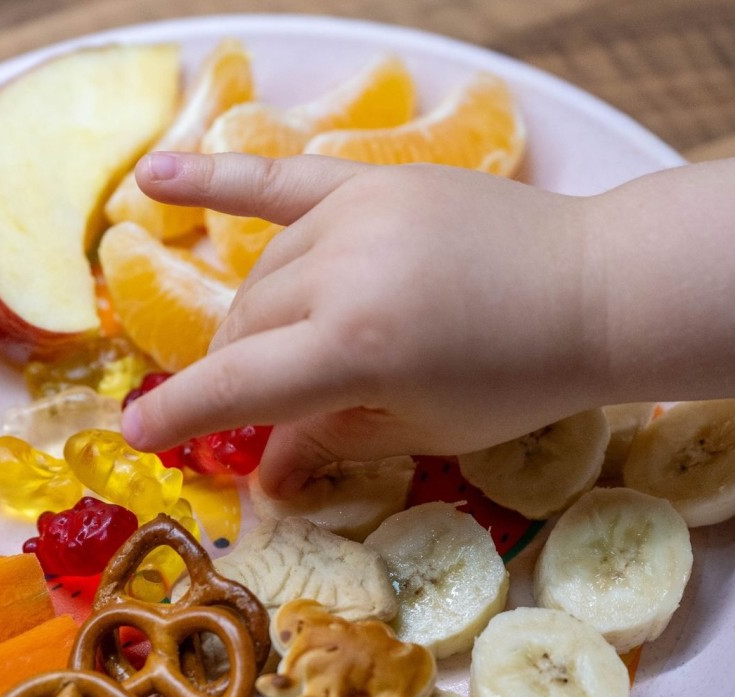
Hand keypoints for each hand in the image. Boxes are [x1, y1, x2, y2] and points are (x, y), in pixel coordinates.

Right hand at [119, 151, 606, 496]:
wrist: (598, 286)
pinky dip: (213, 180)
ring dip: (260, 323)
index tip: (137, 438)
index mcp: (357, 347)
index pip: (240, 386)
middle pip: (247, 330)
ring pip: (262, 277)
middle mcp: (343, 272)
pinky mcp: (371, 183)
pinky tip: (149, 180)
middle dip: (243, 376)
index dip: (183, 417)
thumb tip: (263, 479)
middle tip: (269, 410)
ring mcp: (354, 217)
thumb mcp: (421, 429)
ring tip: (291, 351)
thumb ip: (329, 442)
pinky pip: (277, 180)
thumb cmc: (518, 379)